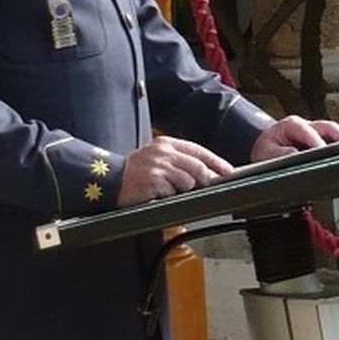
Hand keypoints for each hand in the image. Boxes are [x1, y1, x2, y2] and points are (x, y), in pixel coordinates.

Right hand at [118, 136, 234, 204]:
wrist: (110, 179)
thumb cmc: (135, 171)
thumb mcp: (157, 158)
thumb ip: (179, 161)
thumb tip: (206, 173)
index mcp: (167, 144)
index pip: (199, 150)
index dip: (216, 161)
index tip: (228, 171)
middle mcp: (164, 152)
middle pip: (198, 166)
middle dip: (206, 179)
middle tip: (205, 186)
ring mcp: (159, 166)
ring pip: (189, 181)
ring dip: (184, 189)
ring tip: (168, 188)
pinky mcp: (154, 181)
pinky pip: (174, 192)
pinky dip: (170, 195)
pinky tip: (159, 193)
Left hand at [250, 115, 338, 160]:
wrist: (265, 150)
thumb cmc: (266, 151)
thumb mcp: (266, 154)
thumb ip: (278, 154)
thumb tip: (295, 153)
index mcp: (291, 125)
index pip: (307, 130)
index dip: (316, 141)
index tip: (322, 151)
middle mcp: (308, 126)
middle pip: (329, 128)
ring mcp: (317, 133)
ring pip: (336, 134)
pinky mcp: (324, 142)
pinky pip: (337, 144)